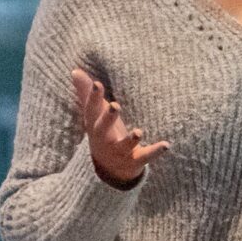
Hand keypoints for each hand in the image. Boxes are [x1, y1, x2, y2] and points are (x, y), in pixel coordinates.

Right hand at [73, 67, 170, 188]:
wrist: (109, 170)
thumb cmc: (103, 132)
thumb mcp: (94, 114)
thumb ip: (86, 92)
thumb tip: (75, 70)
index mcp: (95, 125)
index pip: (91, 110)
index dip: (93, 98)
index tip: (98, 84)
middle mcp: (104, 139)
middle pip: (103, 129)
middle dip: (108, 118)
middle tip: (115, 106)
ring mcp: (119, 152)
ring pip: (124, 146)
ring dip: (131, 140)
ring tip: (138, 132)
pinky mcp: (134, 161)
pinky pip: (145, 157)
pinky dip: (155, 151)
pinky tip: (166, 145)